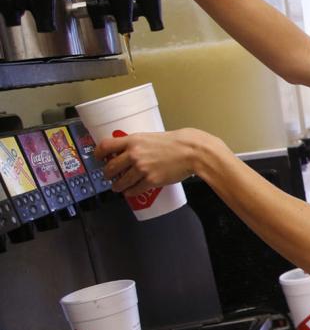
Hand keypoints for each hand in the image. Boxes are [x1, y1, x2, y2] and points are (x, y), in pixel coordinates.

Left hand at [96, 128, 210, 196]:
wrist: (192, 152)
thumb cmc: (178, 142)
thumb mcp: (153, 136)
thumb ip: (141, 143)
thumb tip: (134, 150)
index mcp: (133, 141)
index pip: (106, 146)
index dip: (98, 154)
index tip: (98, 158)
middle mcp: (133, 155)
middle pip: (110, 167)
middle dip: (108, 174)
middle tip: (109, 175)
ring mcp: (141, 169)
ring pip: (120, 182)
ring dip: (117, 186)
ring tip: (118, 187)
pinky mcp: (150, 181)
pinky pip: (134, 190)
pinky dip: (130, 193)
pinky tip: (130, 192)